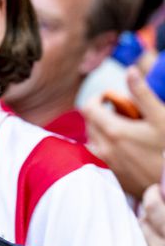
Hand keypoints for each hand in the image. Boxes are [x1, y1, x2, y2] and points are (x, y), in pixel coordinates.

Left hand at [83, 65, 164, 197]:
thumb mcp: (161, 116)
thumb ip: (142, 93)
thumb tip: (130, 70)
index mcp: (113, 131)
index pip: (88, 108)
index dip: (96, 98)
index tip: (109, 97)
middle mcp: (103, 148)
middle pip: (88, 122)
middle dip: (100, 112)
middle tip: (120, 111)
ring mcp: (105, 163)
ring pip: (91, 138)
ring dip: (101, 128)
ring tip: (124, 127)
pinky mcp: (109, 174)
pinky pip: (96, 154)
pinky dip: (104, 144)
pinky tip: (124, 144)